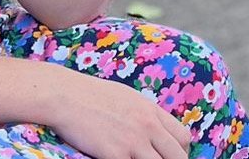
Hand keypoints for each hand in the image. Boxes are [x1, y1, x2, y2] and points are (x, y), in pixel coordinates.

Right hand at [50, 69, 190, 158]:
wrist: (65, 96)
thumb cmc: (91, 95)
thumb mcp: (127, 97)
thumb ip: (144, 114)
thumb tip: (153, 129)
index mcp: (151, 111)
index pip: (183, 137)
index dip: (180, 152)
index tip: (169, 157)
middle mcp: (147, 126)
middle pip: (178, 156)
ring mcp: (132, 141)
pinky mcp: (115, 155)